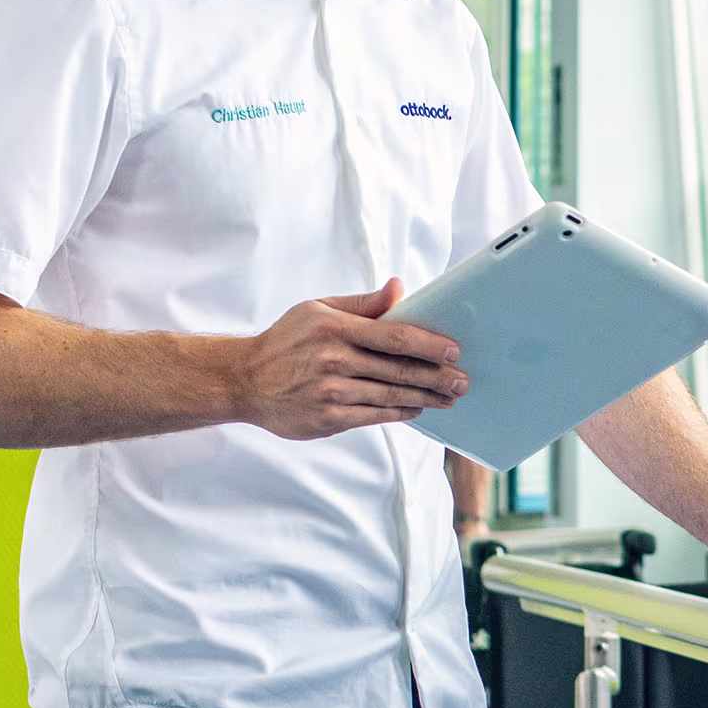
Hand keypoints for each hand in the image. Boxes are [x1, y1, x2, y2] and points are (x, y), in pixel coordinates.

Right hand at [231, 280, 470, 439]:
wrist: (245, 380)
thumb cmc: (286, 341)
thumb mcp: (317, 310)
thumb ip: (362, 304)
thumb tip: (400, 289)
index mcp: (333, 327)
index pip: (394, 336)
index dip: (430, 345)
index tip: (455, 350)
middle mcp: (333, 359)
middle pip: (399, 369)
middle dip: (438, 377)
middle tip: (463, 380)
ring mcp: (331, 392)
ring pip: (392, 395)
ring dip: (426, 398)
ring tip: (449, 397)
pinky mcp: (329, 418)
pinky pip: (376, 415)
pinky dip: (401, 412)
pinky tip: (417, 408)